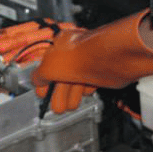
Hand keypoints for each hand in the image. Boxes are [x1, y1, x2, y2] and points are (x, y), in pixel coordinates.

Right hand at [31, 0, 152, 113]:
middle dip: (59, 91)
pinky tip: (86, 95)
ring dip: (72, 93)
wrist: (116, 57)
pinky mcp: (106, 69)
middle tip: (56, 106)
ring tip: (67, 108)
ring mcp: (92, 59)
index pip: (47, 64)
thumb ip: (40, 74)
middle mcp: (76, 49)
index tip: (41, 92)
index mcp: (60, 44)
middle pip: (63, 74)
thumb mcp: (50, 67)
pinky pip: (92, 80)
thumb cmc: (85, 55)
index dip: (43, 81)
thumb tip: (36, 82)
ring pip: (78, 79)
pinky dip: (87, 89)